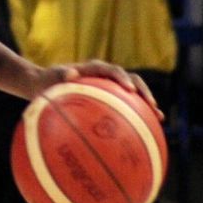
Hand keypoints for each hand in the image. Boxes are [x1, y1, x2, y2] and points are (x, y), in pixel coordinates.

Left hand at [39, 61, 162, 121]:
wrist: (44, 84)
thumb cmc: (47, 81)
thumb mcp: (51, 77)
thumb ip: (61, 75)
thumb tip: (70, 74)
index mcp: (94, 68)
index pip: (113, 70)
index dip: (123, 79)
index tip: (129, 90)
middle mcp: (105, 76)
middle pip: (132, 80)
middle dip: (144, 92)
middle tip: (152, 106)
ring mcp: (109, 87)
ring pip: (133, 93)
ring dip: (146, 103)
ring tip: (159, 118)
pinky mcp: (109, 98)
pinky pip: (125, 107)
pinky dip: (136, 117)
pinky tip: (144, 134)